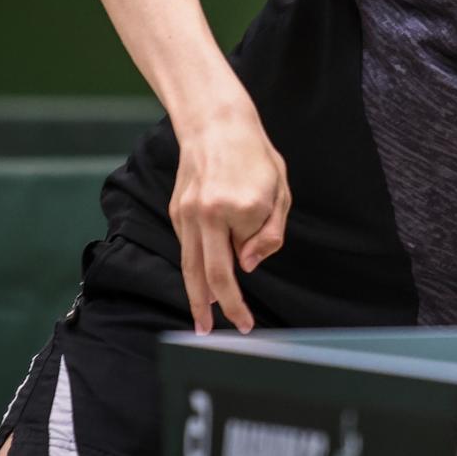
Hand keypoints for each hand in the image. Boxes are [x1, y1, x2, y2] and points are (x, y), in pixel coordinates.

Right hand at [169, 106, 290, 334]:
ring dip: (196, 298)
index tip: (257, 261)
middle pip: (212, 273)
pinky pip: (186, 249)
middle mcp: (208, 214)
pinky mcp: (176, 212)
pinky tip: (199, 286)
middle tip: (225, 331)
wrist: (215, 124)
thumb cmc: (255, 155)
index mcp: (240, 207)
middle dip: (222, 307)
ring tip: (201, 324)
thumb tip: (248, 266)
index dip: (256, 254)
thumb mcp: (280, 189)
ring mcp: (187, 214)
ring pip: (190, 266)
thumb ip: (270, 231)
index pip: (252, 249)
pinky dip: (192, 271)